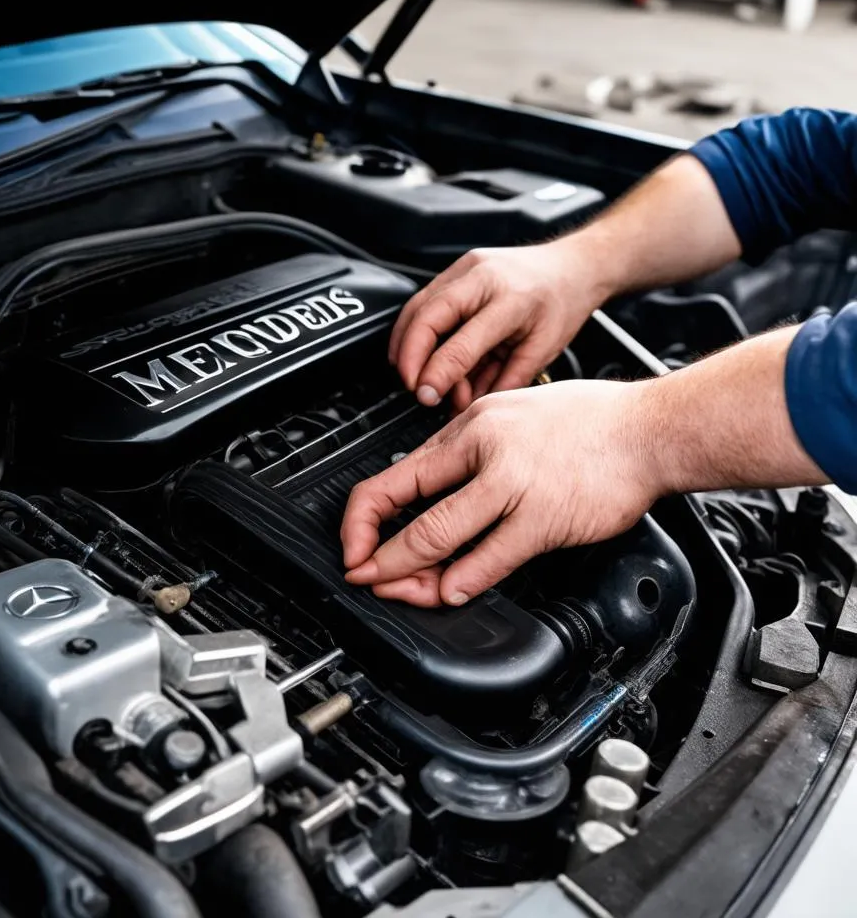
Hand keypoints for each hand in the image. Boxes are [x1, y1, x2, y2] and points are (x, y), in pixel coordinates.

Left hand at [341, 380, 660, 606]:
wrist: (649, 429)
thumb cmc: (589, 423)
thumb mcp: (512, 413)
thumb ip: (472, 448)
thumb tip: (433, 484)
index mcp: (472, 426)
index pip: (396, 473)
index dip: (365, 517)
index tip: (357, 543)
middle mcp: (485, 450)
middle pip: (408, 507)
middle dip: (376, 552)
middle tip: (363, 575)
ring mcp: (513, 483)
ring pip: (439, 534)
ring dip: (407, 572)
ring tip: (395, 591)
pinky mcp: (544, 515)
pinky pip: (492, 556)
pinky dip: (465, 580)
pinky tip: (451, 592)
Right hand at [389, 240, 609, 411]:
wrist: (571, 266)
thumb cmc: (561, 305)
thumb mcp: (543, 350)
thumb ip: (505, 379)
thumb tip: (468, 405)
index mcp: (513, 300)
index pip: (463, 342)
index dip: (438, 373)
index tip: (427, 396)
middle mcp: (484, 277)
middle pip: (428, 316)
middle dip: (410, 357)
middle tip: (413, 387)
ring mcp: (466, 268)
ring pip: (417, 307)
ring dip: (406, 346)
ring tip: (415, 376)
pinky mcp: (457, 269)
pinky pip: (423, 300)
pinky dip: (414, 331)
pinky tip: (418, 354)